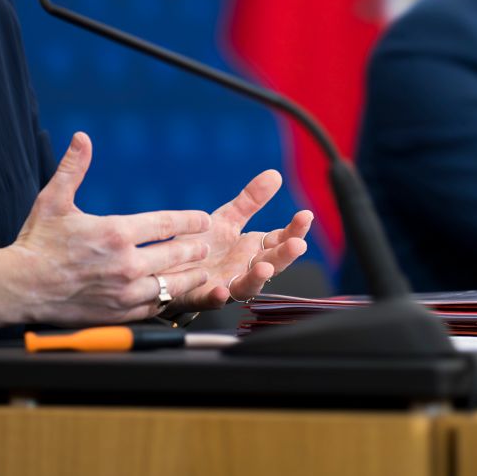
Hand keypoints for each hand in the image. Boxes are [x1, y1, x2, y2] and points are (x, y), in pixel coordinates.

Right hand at [0, 132, 214, 332]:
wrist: (19, 286)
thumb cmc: (36, 243)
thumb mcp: (53, 200)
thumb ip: (73, 168)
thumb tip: (82, 138)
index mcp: (116, 232)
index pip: (167, 224)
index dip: (189, 221)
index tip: (202, 220)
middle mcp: (125, 263)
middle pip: (177, 254)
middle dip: (195, 248)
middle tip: (205, 245)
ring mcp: (124, 291)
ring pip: (171, 284)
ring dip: (189, 276)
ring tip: (200, 271)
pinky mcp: (118, 313)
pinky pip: (153, 307)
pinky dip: (166, 299)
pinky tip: (171, 294)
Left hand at [166, 169, 312, 313]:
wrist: (170, 268)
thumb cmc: (204, 246)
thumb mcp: (228, 218)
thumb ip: (251, 201)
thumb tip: (275, 174)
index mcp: (254, 249)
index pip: (281, 240)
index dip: (295, 230)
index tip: (306, 215)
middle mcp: (245, 269)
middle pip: (271, 263)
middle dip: (285, 255)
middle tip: (298, 245)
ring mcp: (226, 285)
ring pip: (247, 286)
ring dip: (257, 279)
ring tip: (264, 268)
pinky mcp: (202, 297)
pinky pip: (211, 300)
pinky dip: (218, 297)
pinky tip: (221, 291)